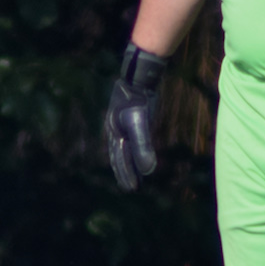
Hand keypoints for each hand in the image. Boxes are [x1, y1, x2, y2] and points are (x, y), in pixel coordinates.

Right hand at [105, 43, 169, 190]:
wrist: (138, 76)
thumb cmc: (138, 100)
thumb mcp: (140, 124)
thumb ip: (143, 146)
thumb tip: (148, 170)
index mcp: (115, 134)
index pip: (120, 160)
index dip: (126, 175)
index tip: (132, 189)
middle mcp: (115, 130)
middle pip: (119, 156)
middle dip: (124, 172)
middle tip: (131, 188)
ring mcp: (121, 123)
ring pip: (123, 148)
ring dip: (127, 162)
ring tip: (134, 174)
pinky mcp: (130, 116)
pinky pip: (130, 137)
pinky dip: (133, 148)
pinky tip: (137, 150)